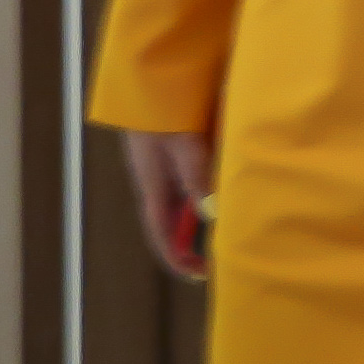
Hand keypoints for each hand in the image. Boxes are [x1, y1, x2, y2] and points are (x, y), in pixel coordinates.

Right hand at [121, 127, 213, 281]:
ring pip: (174, 209)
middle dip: (187, 247)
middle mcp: (153, 185)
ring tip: (215, 241)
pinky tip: (210, 206)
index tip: (194, 275)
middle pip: (168, 226)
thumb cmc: (165, 115)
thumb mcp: (184, 145)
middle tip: (212, 263)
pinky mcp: (166, 161)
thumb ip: (196, 176)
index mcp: (152, 187)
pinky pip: (180, 192)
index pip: (161, 233)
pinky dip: (194, 205)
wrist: (148, 88)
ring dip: (192, 227)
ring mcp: (158, 174)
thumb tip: (208, 211)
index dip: (176, 257)